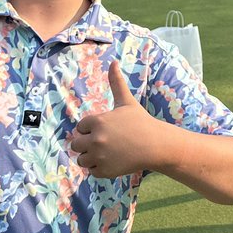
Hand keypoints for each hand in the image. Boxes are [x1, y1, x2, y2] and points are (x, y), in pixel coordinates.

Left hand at [71, 62, 152, 177]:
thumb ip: (116, 83)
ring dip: (91, 157)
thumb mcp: (127, 102)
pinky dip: (100, 168)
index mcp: (98, 121)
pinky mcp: (105, 170)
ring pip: (82, 159)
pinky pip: (92, 171)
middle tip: (105, 143)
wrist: (156, 145)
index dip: (91, 129)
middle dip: (87, 144)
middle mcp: (96, 139)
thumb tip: (114, 61)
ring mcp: (100, 156)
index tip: (107, 130)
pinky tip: (113, 161)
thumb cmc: (140, 122)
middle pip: (77, 144)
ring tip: (108, 153)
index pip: (81, 127)